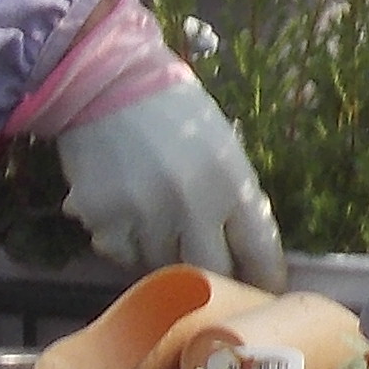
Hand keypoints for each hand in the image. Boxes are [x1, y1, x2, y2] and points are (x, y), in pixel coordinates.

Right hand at [56, 68, 286, 287]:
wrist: (106, 80)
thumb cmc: (173, 109)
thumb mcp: (222, 146)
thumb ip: (233, 197)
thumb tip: (243, 251)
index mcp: (231, 181)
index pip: (260, 251)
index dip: (263, 276)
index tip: (263, 287)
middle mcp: (192, 205)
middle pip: (212, 272)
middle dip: (214, 273)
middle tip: (209, 268)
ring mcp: (145, 216)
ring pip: (162, 266)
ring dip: (164, 253)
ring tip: (156, 219)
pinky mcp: (104, 220)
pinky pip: (120, 253)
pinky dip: (124, 242)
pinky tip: (123, 211)